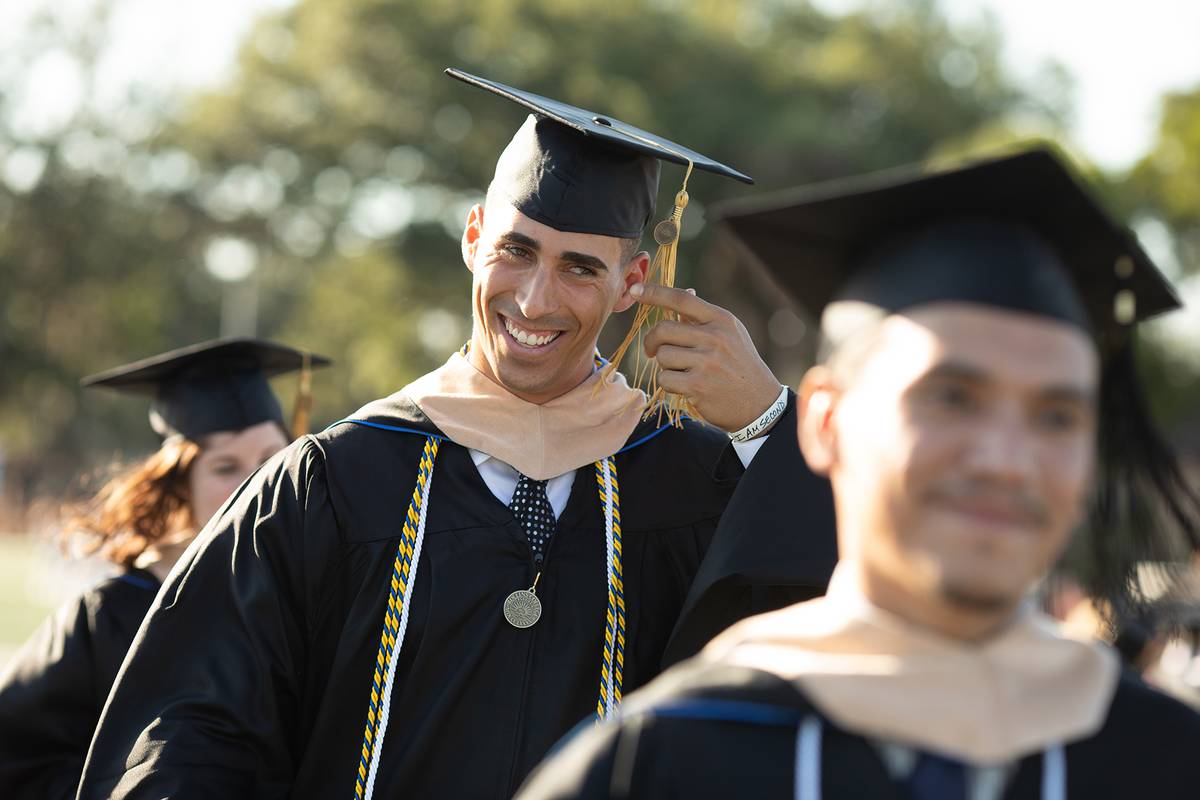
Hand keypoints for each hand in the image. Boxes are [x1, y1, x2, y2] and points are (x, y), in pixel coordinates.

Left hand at [631, 283, 780, 433]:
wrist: (758, 402)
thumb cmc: (739, 365)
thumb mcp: (730, 334)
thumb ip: (704, 317)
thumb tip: (685, 292)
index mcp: (721, 320)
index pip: (681, 299)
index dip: (655, 293)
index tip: (635, 290)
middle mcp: (714, 337)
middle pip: (663, 329)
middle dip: (652, 341)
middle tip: (653, 351)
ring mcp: (706, 362)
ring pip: (662, 356)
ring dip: (665, 366)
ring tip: (682, 372)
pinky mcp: (697, 386)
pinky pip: (664, 379)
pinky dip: (669, 384)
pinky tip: (685, 387)